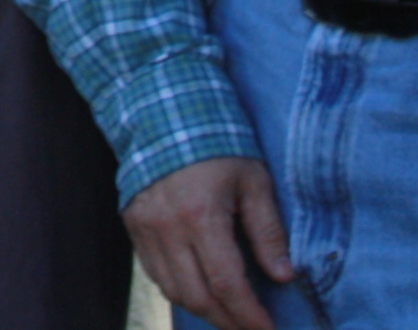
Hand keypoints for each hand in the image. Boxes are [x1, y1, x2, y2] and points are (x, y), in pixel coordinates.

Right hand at [123, 157, 295, 329]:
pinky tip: (201, 289)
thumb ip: (268, 230)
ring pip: (174, 292)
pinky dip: (179, 290)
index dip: (250, 316)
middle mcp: (167, 227)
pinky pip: (155, 273)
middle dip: (229, 321)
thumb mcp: (253, 179)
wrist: (164, 108)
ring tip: (230, 313)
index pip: (227, 285)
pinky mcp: (133, 224)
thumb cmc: (217, 141)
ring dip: (204, 310)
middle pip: (198, 298)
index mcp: (201, 215)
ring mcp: (145, 227)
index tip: (269, 329)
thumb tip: (285, 276)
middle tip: (252, 326)